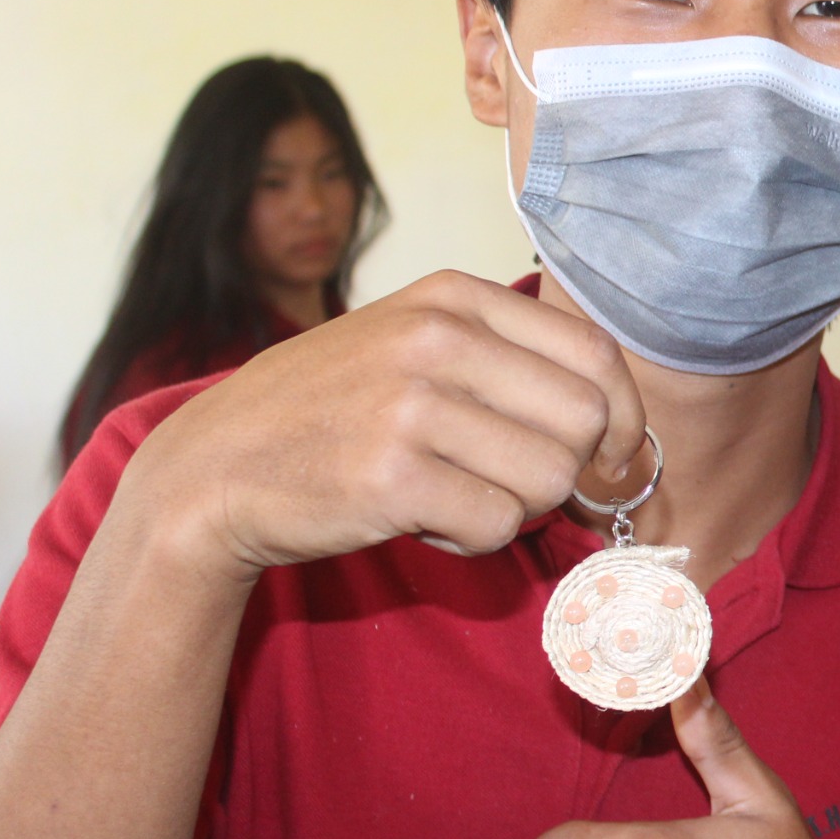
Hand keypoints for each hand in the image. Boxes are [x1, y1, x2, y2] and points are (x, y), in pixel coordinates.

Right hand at [125, 271, 645, 577]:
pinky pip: (497, 528)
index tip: (607, 455)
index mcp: (453, 297)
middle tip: (513, 484)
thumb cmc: (334, 412)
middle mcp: (436, 339)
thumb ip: (512, 360)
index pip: (596, 354)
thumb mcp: (415, 345)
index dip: (621, 417)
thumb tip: (624, 423)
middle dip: (568, 470)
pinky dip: (473, 542)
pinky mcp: (390, 477)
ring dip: (516, 508)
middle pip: (586, 422)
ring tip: (453, 494)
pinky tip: (423, 521)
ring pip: (550, 480)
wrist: (214, 467)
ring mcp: (410, 405)